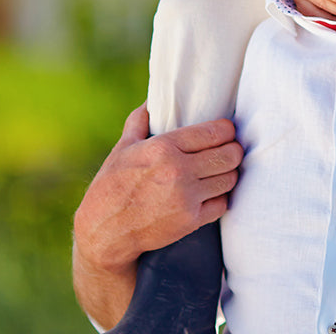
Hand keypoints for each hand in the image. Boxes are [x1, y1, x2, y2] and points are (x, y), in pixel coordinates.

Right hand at [73, 105, 243, 275]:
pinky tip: (212, 194)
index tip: (226, 132)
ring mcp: (186, 197)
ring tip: (221, 172)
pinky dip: (220, 199)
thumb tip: (150, 101)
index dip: (227, 130)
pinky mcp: (190, 221)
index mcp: (164, 147)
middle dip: (233, 151)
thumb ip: (138, 122)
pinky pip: (223, 204)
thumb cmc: (111, 187)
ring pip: (230, 178)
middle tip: (229, 152)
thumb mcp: (122, 150)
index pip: (215, 131)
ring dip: (229, 175)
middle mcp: (178, 170)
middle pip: (230, 154)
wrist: (103, 234)